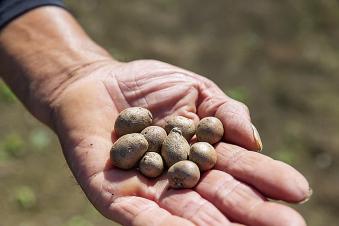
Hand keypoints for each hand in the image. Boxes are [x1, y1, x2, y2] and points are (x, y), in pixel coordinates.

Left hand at [51, 59, 310, 225]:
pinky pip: (139, 215)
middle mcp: (178, 178)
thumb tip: (255, 141)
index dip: (265, 179)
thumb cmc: (146, 85)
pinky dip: (162, 225)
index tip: (297, 190)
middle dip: (250, 211)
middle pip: (217, 198)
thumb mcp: (194, 89)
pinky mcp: (115, 194)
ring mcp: (148, 189)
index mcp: (199, 155)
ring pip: (185, 213)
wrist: (95, 83)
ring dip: (214, 224)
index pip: (237, 171)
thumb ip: (225, 112)